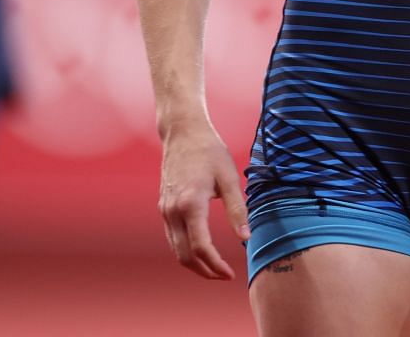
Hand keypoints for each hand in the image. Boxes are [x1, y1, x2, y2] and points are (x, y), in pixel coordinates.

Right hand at [157, 119, 249, 280]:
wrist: (183, 133)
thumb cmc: (210, 151)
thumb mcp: (229, 177)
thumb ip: (237, 209)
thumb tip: (246, 237)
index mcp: (190, 204)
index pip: (200, 247)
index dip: (215, 265)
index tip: (230, 274)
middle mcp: (173, 211)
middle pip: (184, 256)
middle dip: (204, 271)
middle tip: (224, 276)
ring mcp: (165, 210)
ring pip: (175, 250)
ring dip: (194, 264)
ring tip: (215, 268)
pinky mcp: (164, 207)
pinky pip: (172, 238)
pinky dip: (185, 251)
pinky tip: (201, 251)